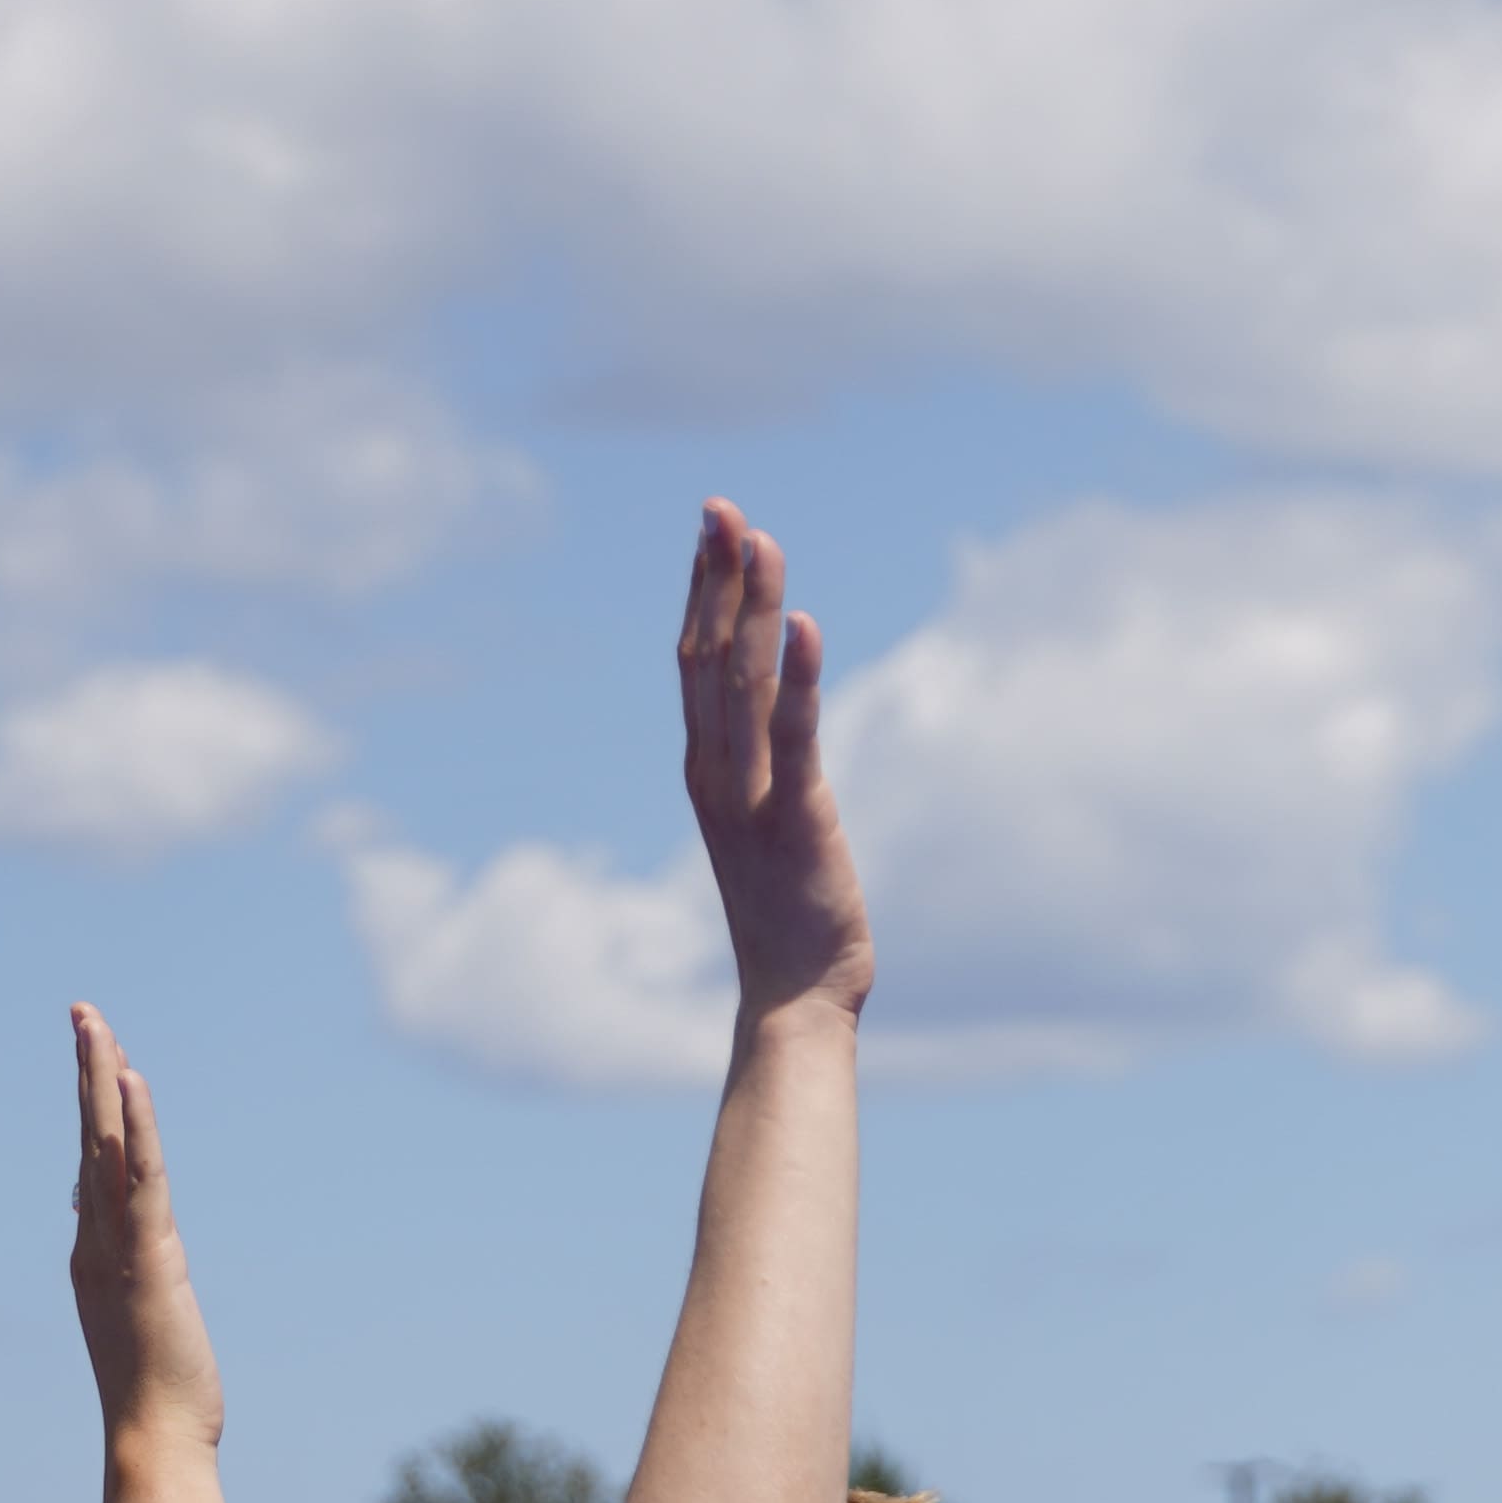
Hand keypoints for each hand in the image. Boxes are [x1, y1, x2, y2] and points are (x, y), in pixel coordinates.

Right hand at [67, 1004, 225, 1502]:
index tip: (98, 1058)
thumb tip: (123, 1248)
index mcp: (95, 1255)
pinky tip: (132, 1079)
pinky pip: (140, 1178)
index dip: (95, 1108)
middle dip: (88, 1072)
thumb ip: (130, 1278)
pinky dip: (134, 1126)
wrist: (153, 1442)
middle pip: (89, 1139)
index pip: (93, 1164)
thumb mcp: (141, 1322)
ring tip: (94, 1022)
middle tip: (83, 1012)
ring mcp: (116, 1247)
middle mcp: (95, 1242)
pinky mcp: (148, 1257)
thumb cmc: (157, 1397)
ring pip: (105, 1147)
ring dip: (101, 1079)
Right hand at [672, 502, 873, 1017]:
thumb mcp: (762, 824)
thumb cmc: (788, 916)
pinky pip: (794, 737)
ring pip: (742, 680)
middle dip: (715, 575)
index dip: (702, 589)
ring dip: (752, 605)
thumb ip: (759, 771)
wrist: (794, 998)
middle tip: (720, 504)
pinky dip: (799, 677)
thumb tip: (774, 722)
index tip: (714, 526)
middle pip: (706, 654)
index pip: (694, 659)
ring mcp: (750, 795)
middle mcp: (714, 773)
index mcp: (704, 769)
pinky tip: (807, 623)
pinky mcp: (797, 818)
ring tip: (760, 537)